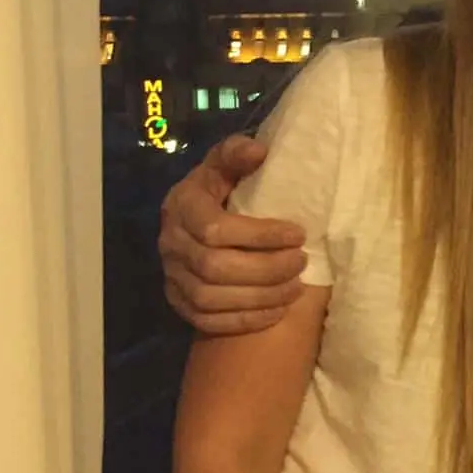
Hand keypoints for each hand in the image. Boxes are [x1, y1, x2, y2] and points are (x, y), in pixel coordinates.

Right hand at [159, 135, 307, 334]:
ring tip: (296, 287)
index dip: (260, 235)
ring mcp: (171, 276)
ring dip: (260, 297)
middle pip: (214, 268)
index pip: (216, 229)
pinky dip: (245, 320)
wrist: (197, 218)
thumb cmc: (222, 186)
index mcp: (182, 206)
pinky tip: (276, 311)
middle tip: (302, 262)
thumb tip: (258, 151)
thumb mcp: (226, 163)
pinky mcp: (178, 302)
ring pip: (212, 298)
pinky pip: (208, 321)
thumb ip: (237, 154)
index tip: (298, 234)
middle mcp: (171, 243)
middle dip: (266, 269)